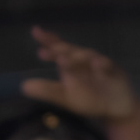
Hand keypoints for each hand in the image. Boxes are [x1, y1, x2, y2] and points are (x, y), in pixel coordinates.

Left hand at [20, 27, 139, 125]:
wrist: (116, 108)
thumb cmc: (90, 99)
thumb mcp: (66, 98)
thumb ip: (47, 91)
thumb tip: (23, 86)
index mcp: (71, 63)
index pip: (58, 48)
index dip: (48, 40)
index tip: (35, 31)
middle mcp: (84, 60)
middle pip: (70, 51)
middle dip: (58, 50)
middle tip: (43, 52)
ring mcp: (100, 64)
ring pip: (87, 56)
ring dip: (76, 57)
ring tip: (62, 60)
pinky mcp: (115, 72)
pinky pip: (108, 66)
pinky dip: (102, 64)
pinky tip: (96, 64)